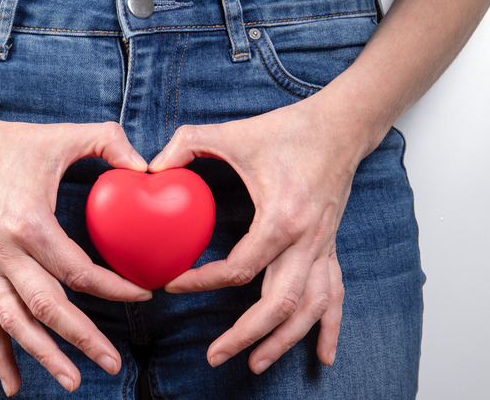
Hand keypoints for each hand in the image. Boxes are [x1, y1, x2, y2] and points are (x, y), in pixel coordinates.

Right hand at [0, 114, 151, 394]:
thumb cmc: (8, 143)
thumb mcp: (62, 136)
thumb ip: (108, 141)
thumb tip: (147, 165)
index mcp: (31, 224)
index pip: (78, 271)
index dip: (114, 288)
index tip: (143, 295)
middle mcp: (6, 254)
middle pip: (48, 308)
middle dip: (83, 338)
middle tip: (113, 362)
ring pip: (16, 322)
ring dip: (44, 355)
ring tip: (74, 381)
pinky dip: (1, 354)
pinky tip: (13, 384)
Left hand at [149, 97, 365, 372]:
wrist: (340, 126)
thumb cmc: (288, 130)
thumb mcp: (232, 133)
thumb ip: (186, 144)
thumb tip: (148, 167)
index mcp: (281, 218)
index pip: (239, 268)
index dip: (202, 282)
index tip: (171, 284)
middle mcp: (307, 241)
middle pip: (278, 303)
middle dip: (246, 335)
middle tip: (215, 356)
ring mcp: (323, 248)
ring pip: (309, 309)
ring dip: (284, 340)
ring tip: (256, 363)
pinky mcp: (330, 247)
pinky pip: (335, 295)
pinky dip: (328, 327)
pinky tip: (323, 355)